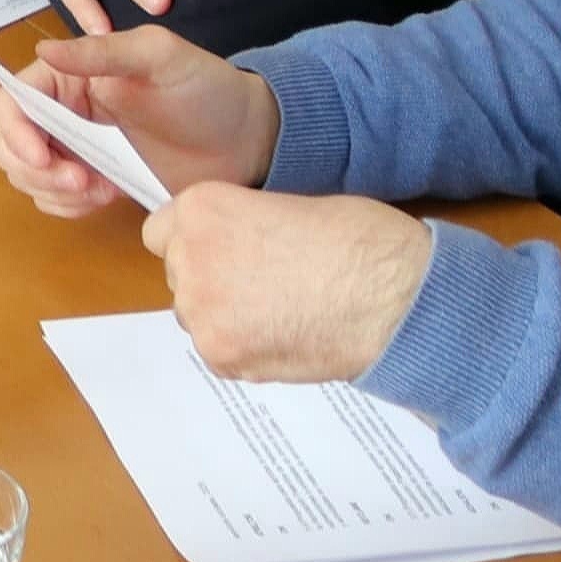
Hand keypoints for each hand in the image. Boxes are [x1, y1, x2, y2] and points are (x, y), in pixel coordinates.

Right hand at [0, 23, 279, 212]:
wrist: (247, 139)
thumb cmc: (207, 88)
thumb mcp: (160, 57)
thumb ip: (102, 52)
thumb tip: (44, 50)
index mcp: (69, 76)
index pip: (12, 101)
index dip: (16, 131)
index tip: (43, 157)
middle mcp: (63, 111)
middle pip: (6, 144)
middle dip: (33, 169)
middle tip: (80, 182)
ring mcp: (76, 149)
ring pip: (26, 176)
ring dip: (52, 191)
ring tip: (99, 190)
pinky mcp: (93, 182)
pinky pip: (55, 200)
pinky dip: (68, 206)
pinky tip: (106, 197)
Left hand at [146, 185, 431, 382]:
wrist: (397, 299)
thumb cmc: (361, 241)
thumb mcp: (288, 205)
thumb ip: (243, 225)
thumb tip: (233, 245)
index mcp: (203, 210)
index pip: (163, 231)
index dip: (196, 241)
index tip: (224, 249)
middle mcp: (189, 258)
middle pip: (180, 275)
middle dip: (212, 278)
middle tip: (263, 282)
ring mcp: (201, 312)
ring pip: (195, 316)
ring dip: (224, 314)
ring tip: (281, 311)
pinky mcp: (222, 356)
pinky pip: (217, 352)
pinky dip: (244, 347)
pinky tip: (286, 335)